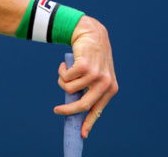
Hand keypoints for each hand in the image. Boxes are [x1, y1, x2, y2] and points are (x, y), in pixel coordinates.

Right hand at [53, 16, 118, 138]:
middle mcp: (105, 83)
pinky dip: (61, 71)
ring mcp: (95, 75)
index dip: (89, 123)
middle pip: (82, 105)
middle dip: (67, 111)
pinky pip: (65, 77)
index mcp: (111, 88)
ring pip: (69, 89)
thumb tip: (74, 109)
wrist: (91, 33)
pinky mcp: (85, 66)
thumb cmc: (91, 57)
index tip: (82, 134)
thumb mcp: (95, 74)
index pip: (98, 110)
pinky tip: (66, 63)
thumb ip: (89, 90)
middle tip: (56, 111)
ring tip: (66, 71)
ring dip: (62, 80)